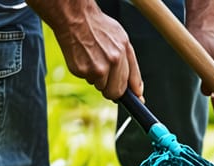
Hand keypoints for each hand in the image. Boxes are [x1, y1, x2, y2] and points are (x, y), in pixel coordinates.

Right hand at [29, 0, 143, 99]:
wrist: (75, 18)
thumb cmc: (99, 28)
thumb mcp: (123, 41)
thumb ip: (132, 66)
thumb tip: (138, 91)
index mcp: (122, 53)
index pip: (131, 84)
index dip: (133, 96)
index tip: (136, 101)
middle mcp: (111, 62)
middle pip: (115, 92)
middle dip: (112, 88)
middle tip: (106, 75)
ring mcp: (95, 67)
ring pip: (100, 86)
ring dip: (98, 78)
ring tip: (94, 58)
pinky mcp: (80, 70)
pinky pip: (87, 80)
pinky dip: (86, 73)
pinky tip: (85, 58)